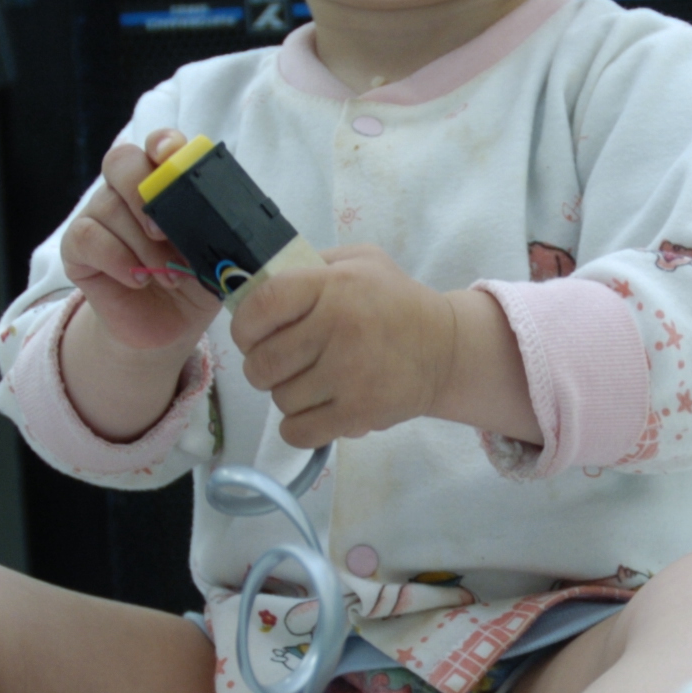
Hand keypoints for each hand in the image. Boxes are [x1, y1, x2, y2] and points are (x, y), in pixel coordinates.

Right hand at [60, 128, 223, 353]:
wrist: (168, 327)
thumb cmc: (194, 283)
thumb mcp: (215, 256)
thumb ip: (216, 231)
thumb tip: (224, 219)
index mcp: (163, 184)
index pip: (158, 145)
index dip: (163, 144)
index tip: (172, 157)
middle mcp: (126, 191)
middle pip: (122, 162)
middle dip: (143, 192)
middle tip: (165, 233)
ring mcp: (99, 215)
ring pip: (109, 207)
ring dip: (143, 246)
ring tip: (170, 277)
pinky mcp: (78, 247)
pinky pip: (87, 236)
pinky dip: (117, 258)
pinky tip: (138, 279)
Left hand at [230, 245, 460, 447]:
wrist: (446, 349)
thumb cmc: (395, 301)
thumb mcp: (359, 261)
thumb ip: (311, 264)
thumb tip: (255, 280)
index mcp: (333, 286)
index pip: (262, 305)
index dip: (244, 324)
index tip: (251, 334)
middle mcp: (338, 329)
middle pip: (263, 361)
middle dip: (262, 365)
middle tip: (282, 362)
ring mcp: (348, 375)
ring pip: (280, 398)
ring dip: (286, 394)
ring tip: (310, 383)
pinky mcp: (358, 413)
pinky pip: (299, 431)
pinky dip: (297, 426)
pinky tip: (312, 411)